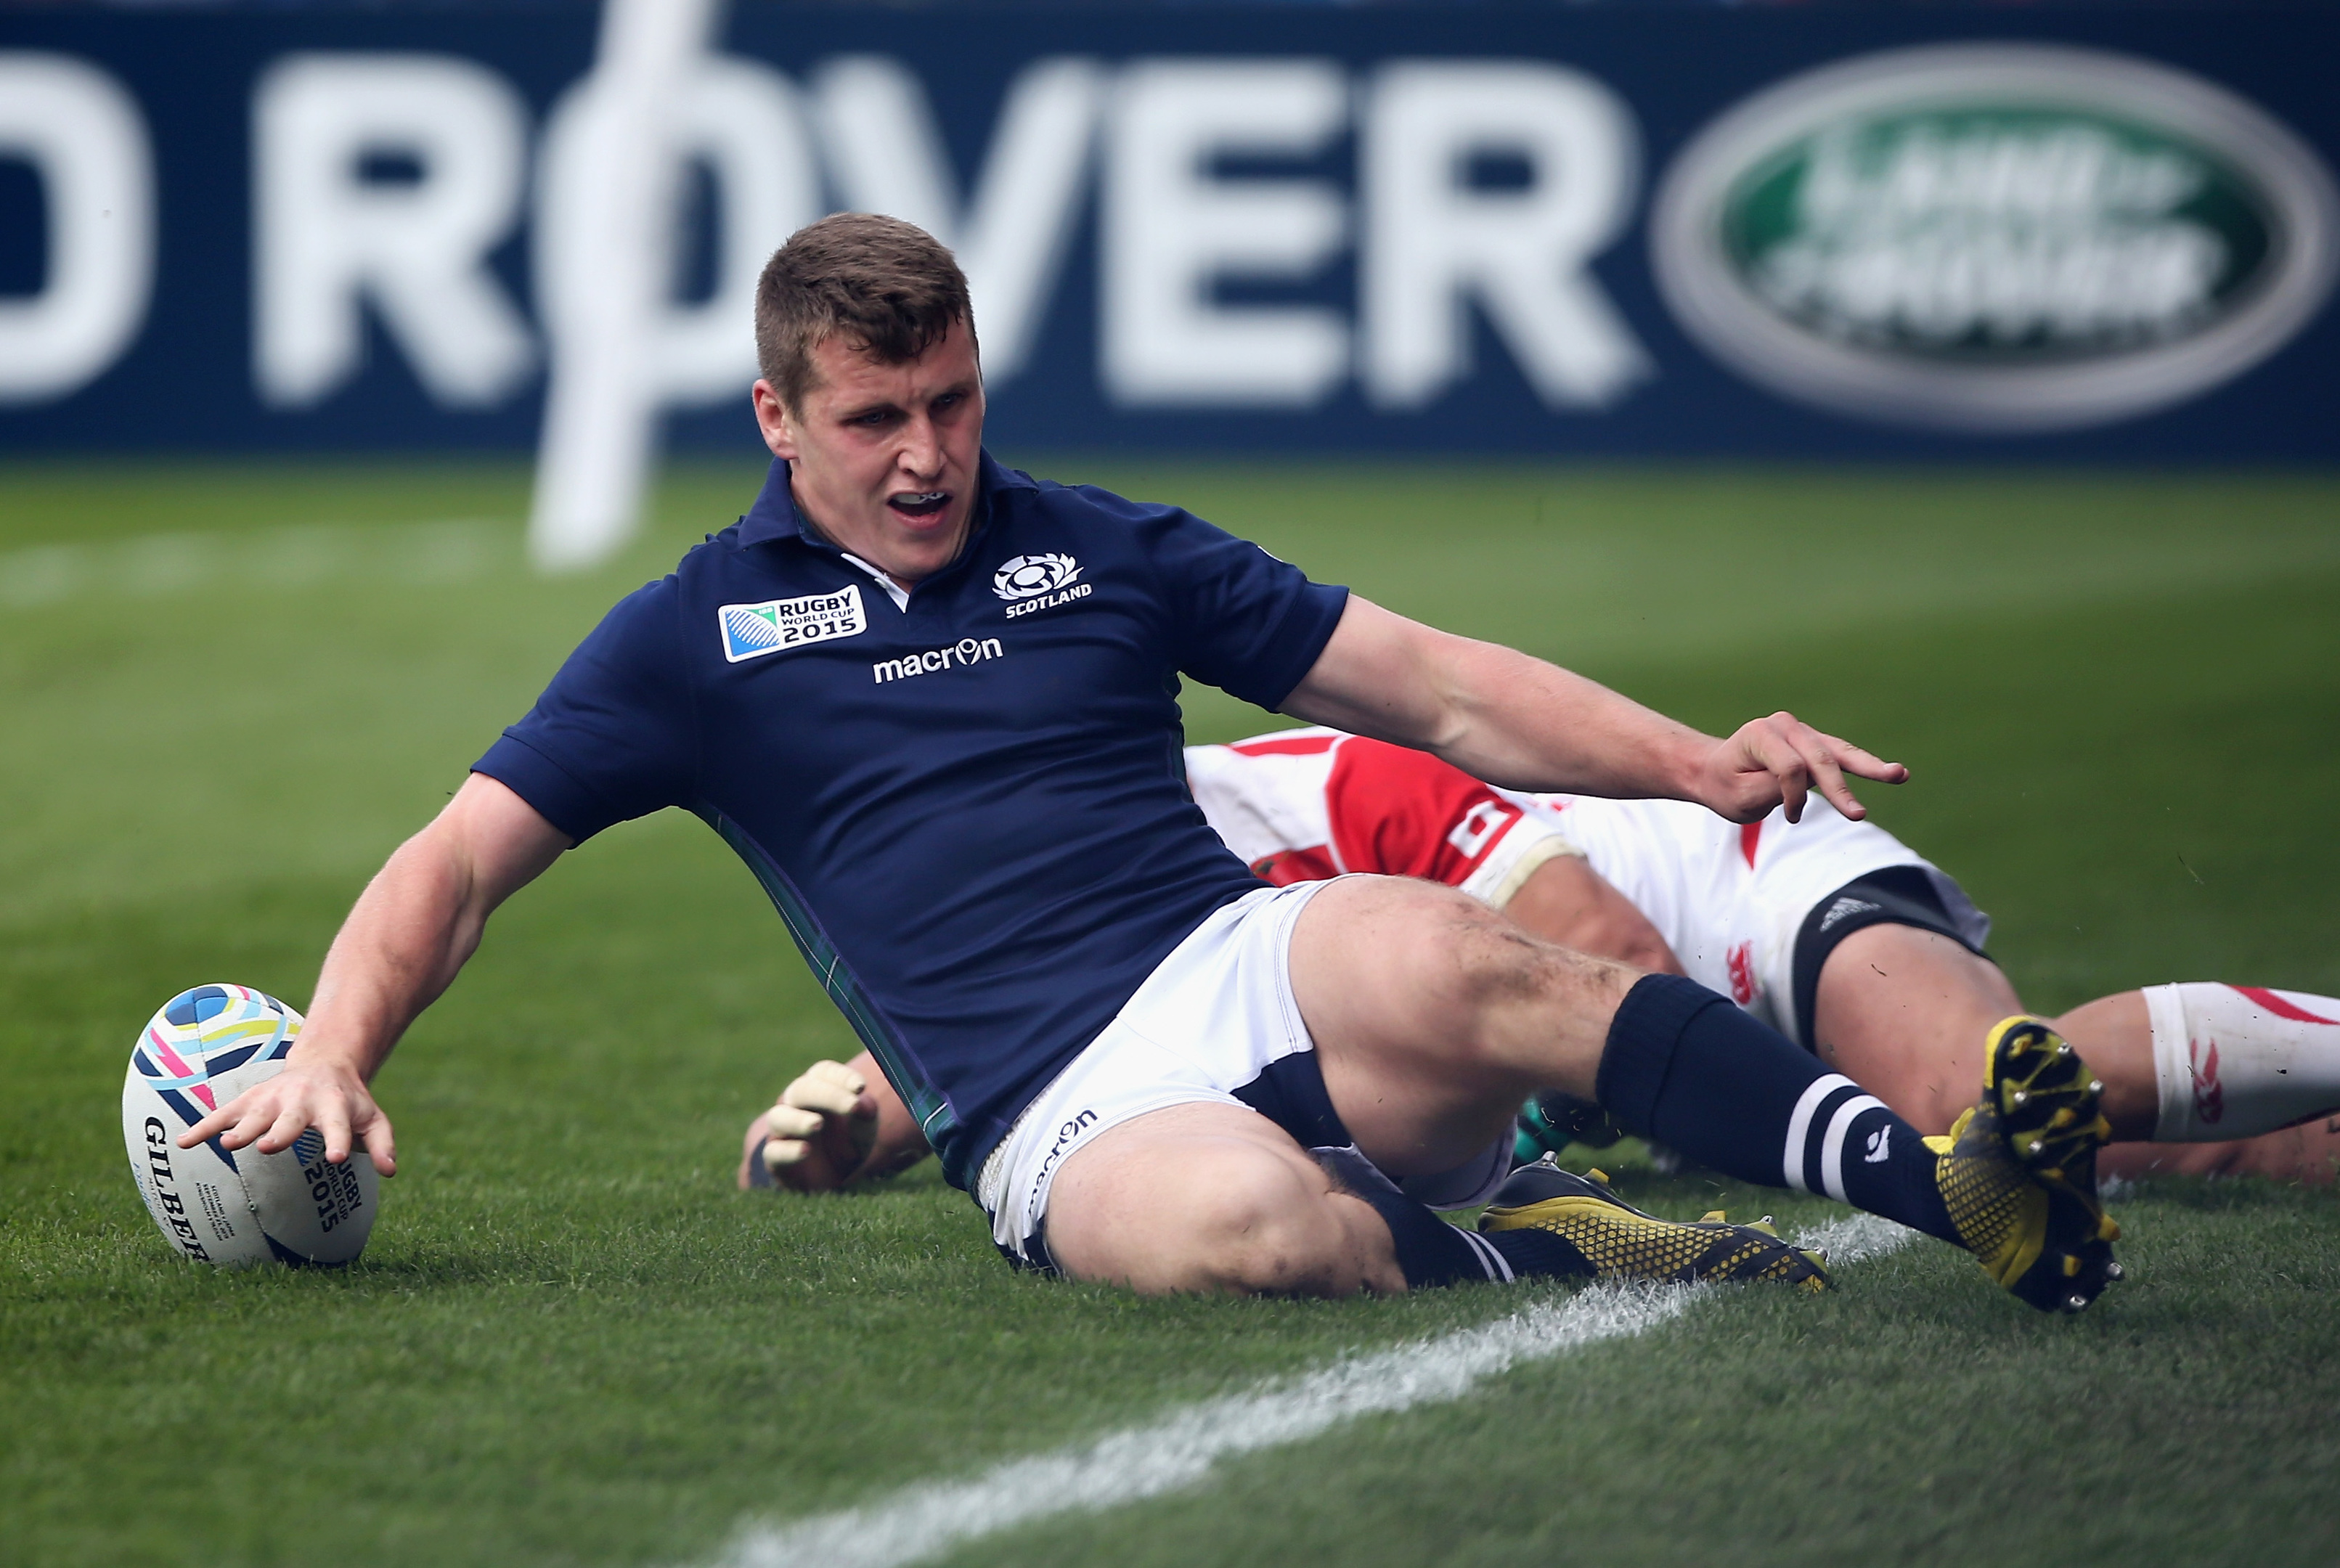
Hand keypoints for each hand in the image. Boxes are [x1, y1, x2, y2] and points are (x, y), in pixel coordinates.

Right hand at [175, 1057, 396, 1174]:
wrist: (325, 1064)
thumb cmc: (350, 1102)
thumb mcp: (372, 1119)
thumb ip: (381, 1143)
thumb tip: (390, 1171)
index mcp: (334, 1107)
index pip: (338, 1126)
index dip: (337, 1140)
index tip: (334, 1158)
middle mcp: (301, 1101)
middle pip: (290, 1119)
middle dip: (279, 1132)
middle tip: (267, 1147)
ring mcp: (272, 1100)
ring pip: (254, 1115)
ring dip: (241, 1128)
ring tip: (225, 1144)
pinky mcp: (250, 1101)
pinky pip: (223, 1114)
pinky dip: (204, 1126)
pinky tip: (183, 1143)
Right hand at [760, 1060, 879, 1191]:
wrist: (833, 1179)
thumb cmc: (848, 1143)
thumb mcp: (864, 1129)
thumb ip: (865, 1114)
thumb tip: (863, 1104)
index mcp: (818, 1090)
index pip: (823, 1072)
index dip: (841, 1076)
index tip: (861, 1087)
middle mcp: (795, 1105)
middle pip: (802, 1089)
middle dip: (828, 1096)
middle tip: (852, 1106)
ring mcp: (782, 1131)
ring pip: (779, 1117)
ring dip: (798, 1120)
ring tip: (817, 1125)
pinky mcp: (776, 1159)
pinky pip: (774, 1151)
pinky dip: (789, 1151)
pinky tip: (805, 1151)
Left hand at [1695, 711, 1906, 823]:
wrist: (1715, 771)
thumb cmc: (1725, 786)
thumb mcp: (1739, 796)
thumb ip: (1772, 788)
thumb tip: (1810, 778)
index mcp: (1760, 734)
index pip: (1789, 768)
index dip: (1791, 798)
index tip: (1789, 817)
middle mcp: (1783, 725)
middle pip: (1819, 759)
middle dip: (1840, 788)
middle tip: (1858, 815)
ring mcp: (1801, 732)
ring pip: (1838, 754)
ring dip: (1870, 767)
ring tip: (1900, 775)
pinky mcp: (1814, 743)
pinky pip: (1840, 756)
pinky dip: (1864, 766)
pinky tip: (1895, 773)